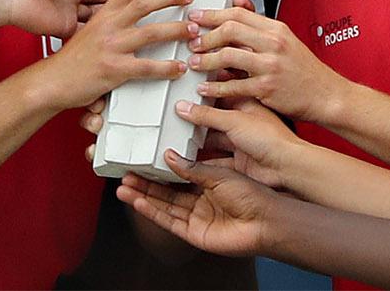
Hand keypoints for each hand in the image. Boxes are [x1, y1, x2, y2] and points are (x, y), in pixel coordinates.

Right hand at [45, 0, 194, 106]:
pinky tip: (178, 67)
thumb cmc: (71, 60)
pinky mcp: (115, 70)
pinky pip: (148, 67)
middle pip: (145, 3)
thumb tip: (128, 12)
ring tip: (193, 29)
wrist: (52, 81)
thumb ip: (108, 21)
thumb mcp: (88, 31)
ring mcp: (112, 47)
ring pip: (153, 32)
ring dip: (177, 30)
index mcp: (103, 15)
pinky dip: (166, 67)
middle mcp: (109, 26)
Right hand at [117, 152, 281, 258]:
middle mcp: (202, 200)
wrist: (266, 219)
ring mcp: (197, 217)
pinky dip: (153, 212)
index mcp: (210, 182)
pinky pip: (170, 221)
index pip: (179, 174)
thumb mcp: (220, 172)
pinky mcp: (195, 233)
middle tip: (125, 173)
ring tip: (123, 187)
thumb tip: (169, 157)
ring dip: (144, 196)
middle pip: (167, 191)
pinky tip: (138, 202)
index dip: (160, 168)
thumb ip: (192, 167)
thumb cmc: (253, 193)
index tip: (143, 159)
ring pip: (165, 205)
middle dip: (146, 183)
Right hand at [176, 96, 300, 189]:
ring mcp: (242, 141)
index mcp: (246, 102)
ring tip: (176, 134)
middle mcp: (244, 120)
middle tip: (174, 111)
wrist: (287, 168)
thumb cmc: (271, 138)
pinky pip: (214, 159)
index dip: (203, 88)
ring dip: (198, 137)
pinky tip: (186, 159)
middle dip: (197, 114)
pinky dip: (201, 160)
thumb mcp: (234, 121)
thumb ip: (207, 115)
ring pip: (214, 136)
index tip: (184, 87)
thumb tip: (184, 107)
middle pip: (215, 115)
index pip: (221, 90)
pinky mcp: (239, 161)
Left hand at [190, 0, 340, 121]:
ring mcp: (270, 66)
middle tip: (192, 42)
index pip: (238, 14)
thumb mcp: (286, 39)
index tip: (197, 18)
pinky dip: (215, 88)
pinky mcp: (266, 88)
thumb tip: (238, 1)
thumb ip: (259, 22)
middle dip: (206, 36)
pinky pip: (234, 87)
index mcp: (276, 29)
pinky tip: (205, 88)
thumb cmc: (304, 69)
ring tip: (194, 64)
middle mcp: (273, 44)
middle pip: (230, 30)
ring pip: (228, 56)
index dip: (213, 14)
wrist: (325, 94)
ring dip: (206, 60)